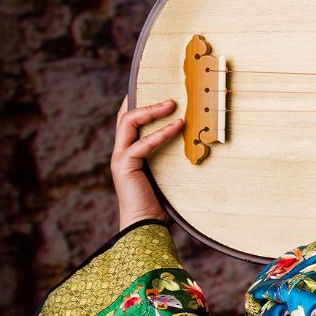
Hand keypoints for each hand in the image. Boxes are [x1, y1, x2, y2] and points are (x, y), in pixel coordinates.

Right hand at [112, 97, 182, 230]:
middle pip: (125, 116)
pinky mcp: (124, 167)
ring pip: (128, 123)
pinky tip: (177, 127)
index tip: (157, 91)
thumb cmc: (160, 202)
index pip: (129, 121)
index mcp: (129, 153)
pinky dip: (160, 134)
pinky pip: (141, 144)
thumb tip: (195, 139)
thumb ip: (171, 156)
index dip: (139, 104)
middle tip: (170, 97)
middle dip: (144, 101)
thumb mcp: (167, 173)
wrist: (146, 225)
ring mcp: (120, 158)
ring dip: (150, 111)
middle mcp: (121, 152)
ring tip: (172, 105)